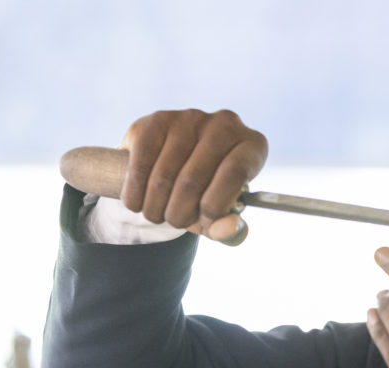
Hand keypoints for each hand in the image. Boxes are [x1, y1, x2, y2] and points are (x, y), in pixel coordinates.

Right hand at [119, 109, 267, 243]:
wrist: (172, 167)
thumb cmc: (205, 193)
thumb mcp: (218, 214)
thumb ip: (227, 227)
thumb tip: (230, 229)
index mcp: (252, 145)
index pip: (234, 172)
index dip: (215, 204)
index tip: (204, 221)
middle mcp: (225, 124)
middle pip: (194, 178)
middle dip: (179, 212)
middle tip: (174, 222)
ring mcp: (190, 118)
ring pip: (164, 175)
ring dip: (155, 207)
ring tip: (155, 215)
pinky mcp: (157, 119)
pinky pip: (141, 163)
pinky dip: (136, 192)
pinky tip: (137, 202)